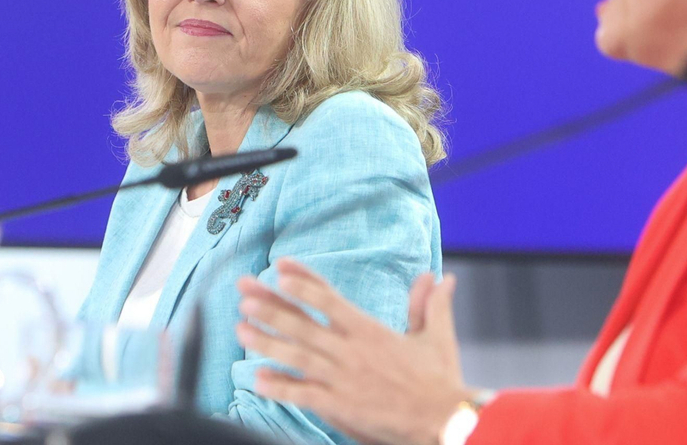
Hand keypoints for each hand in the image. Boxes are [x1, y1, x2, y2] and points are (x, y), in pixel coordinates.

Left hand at [236, 258, 474, 444]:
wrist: (445, 420)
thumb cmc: (440, 380)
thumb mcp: (437, 336)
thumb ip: (431, 304)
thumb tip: (441, 276)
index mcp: (370, 330)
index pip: (329, 298)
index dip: (303, 281)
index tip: (281, 266)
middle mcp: (352, 350)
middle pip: (304, 324)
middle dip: (271, 307)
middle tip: (244, 294)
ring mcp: (344, 378)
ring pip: (298, 356)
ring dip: (267, 341)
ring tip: (241, 329)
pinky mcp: (342, 406)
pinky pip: (304, 394)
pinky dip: (280, 387)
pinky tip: (258, 380)